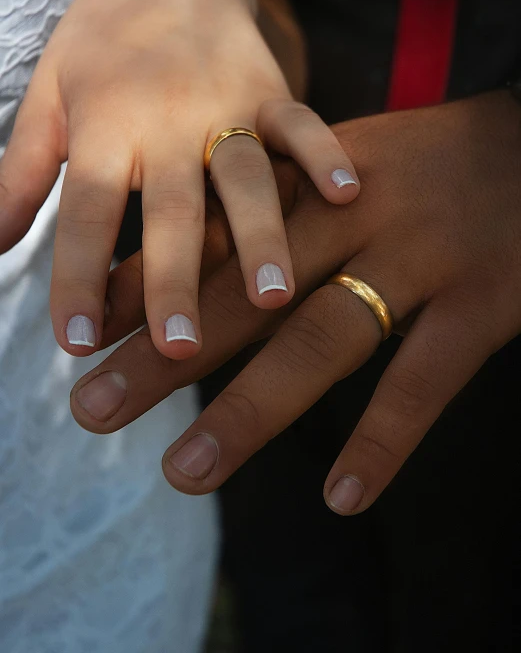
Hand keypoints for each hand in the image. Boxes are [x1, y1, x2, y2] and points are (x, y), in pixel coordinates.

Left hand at [0, 0, 357, 359]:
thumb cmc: (101, 44)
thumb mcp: (48, 99)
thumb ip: (20, 174)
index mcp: (105, 127)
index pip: (85, 211)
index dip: (79, 276)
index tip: (76, 341)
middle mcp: (165, 122)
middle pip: (169, 210)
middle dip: (173, 280)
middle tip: (176, 348)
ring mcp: (224, 106)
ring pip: (244, 178)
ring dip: (260, 238)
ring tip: (272, 298)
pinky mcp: (271, 92)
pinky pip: (301, 123)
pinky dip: (324, 154)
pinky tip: (346, 194)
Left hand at [70, 91, 520, 513]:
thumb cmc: (429, 161)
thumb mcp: (344, 165)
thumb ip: (282, 208)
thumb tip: (209, 257)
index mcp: (316, 180)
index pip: (217, 236)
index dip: (148, 285)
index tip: (86, 332)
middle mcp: (358, 216)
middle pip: (248, 293)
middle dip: (164, 354)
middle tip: (94, 407)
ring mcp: (421, 260)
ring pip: (322, 340)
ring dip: (249, 410)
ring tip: (183, 471)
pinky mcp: (483, 303)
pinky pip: (426, 381)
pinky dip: (384, 440)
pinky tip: (341, 496)